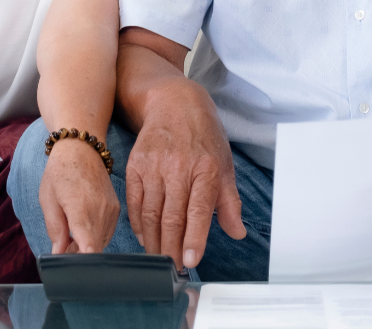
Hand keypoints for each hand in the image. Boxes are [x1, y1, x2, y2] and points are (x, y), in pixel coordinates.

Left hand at [40, 139, 119, 253]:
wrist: (82, 149)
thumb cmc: (60, 172)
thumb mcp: (48, 200)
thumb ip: (55, 229)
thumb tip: (59, 254)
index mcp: (81, 210)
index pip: (90, 248)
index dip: (82, 263)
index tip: (71, 268)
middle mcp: (100, 212)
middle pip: (95, 250)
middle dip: (79, 256)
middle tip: (63, 251)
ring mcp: (111, 211)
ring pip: (102, 242)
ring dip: (87, 246)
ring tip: (70, 239)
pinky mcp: (116, 209)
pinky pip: (107, 231)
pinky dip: (95, 235)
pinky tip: (82, 229)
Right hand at [126, 79, 245, 268]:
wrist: (173, 103)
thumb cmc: (202, 135)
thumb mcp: (224, 164)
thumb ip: (229, 201)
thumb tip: (237, 232)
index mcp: (205, 169)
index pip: (198, 211)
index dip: (194, 239)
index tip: (191, 261)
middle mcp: (178, 167)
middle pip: (172, 217)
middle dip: (172, 248)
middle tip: (174, 267)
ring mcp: (154, 166)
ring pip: (151, 213)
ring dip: (154, 241)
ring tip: (160, 257)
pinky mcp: (136, 165)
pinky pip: (135, 202)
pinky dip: (138, 223)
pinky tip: (145, 237)